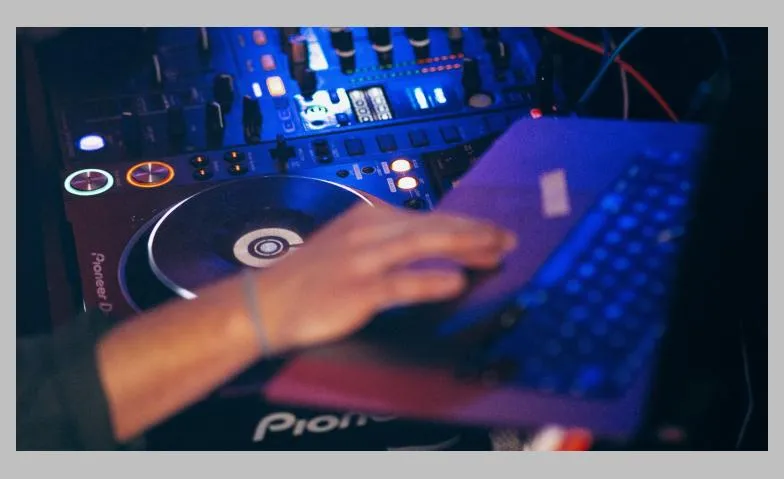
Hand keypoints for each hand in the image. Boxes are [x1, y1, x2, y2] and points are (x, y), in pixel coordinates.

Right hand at [251, 201, 516, 351]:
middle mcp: (368, 231)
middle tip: (509, 239)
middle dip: (475, 232)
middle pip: (432, 226)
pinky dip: (430, 282)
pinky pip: (401, 284)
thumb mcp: (347, 244)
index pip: (427, 217)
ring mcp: (362, 260)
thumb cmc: (309, 277)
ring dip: (465, 247)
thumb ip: (386, 239)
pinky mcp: (356, 290)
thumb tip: (431, 244)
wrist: (264, 302)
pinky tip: (456, 283)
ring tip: (496, 252)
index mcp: (368, 216)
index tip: (492, 233)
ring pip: (422, 245)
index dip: (465, 226)